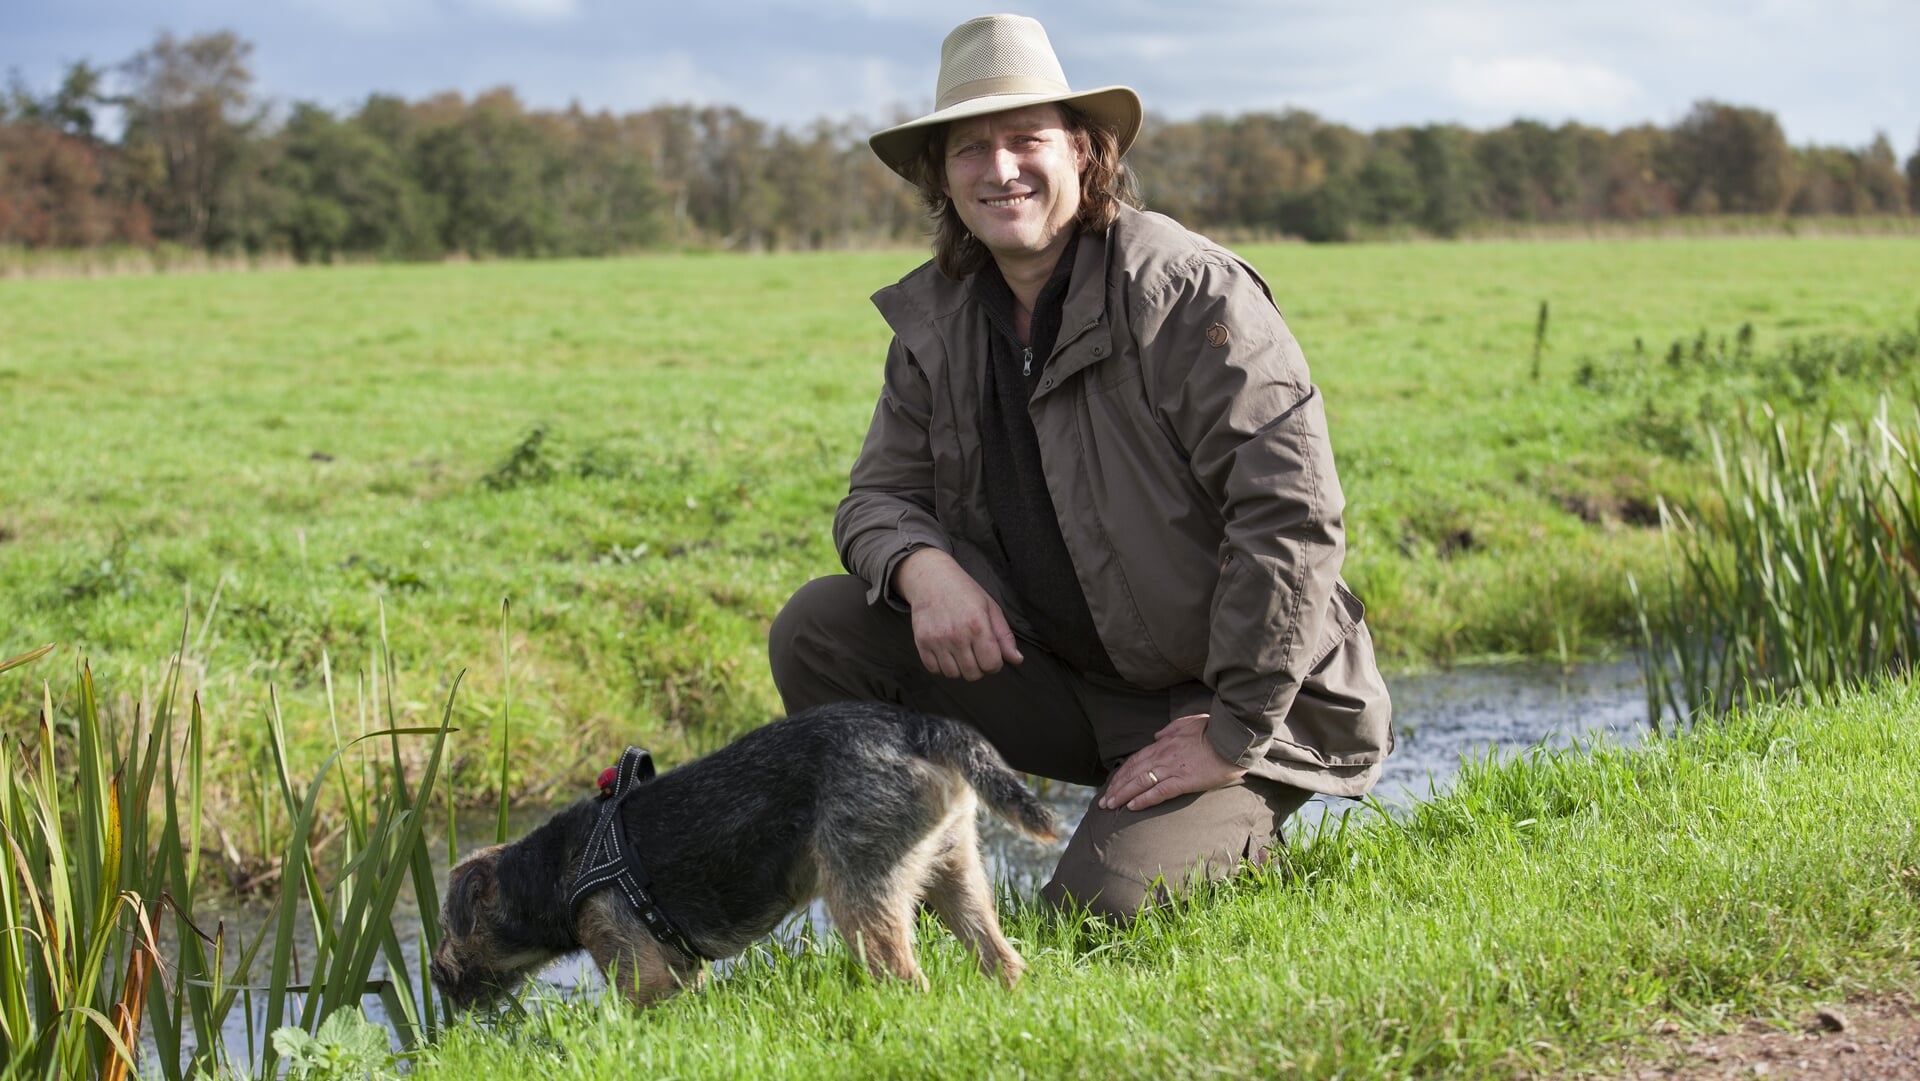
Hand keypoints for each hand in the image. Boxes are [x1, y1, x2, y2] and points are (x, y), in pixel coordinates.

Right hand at [892, 548, 1023, 680]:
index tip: (990, 654)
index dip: (994, 663)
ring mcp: (937, 640)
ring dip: (959, 667)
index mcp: (978, 625)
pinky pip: (934, 669)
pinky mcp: (921, 642)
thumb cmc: (964, 592)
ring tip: (960, 651)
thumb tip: (1017, 660)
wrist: (932, 578)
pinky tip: (946, 651)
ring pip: (953, 674)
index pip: (991, 665)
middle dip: (978, 667)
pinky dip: (941, 666)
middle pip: (973, 674)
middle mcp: (957, 635)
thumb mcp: (990, 608)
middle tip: (975, 652)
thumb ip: (1004, 636)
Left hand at [1098, 713, 1247, 811]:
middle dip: (1116, 787)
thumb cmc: (1214, 730)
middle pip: (1132, 772)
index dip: (1121, 773)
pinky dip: (1144, 799)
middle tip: (1103, 801)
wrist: (1233, 738)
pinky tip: (1132, 806)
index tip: (1111, 784)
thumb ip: (1170, 729)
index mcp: (1164, 743)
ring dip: (1123, 795)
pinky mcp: (1184, 780)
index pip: (1135, 760)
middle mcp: (1163, 756)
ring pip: (1140, 782)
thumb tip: (1157, 736)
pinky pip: (1159, 791)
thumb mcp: (1188, 722)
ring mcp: (1172, 768)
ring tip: (1110, 806)